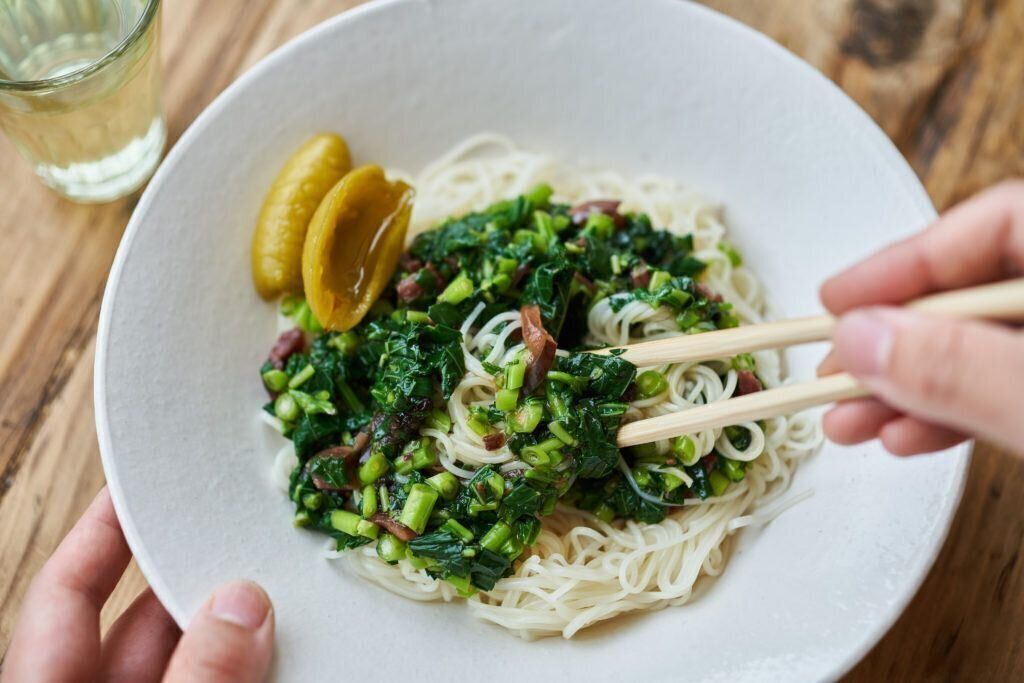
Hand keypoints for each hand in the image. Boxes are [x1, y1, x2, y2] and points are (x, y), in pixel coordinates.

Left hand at [2, 488, 274, 682]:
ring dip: (233, 633)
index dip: (102, 531)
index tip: (144, 482)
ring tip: (285, 603)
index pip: (64, 591)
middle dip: (196, 581)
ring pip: (186, 659)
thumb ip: (199, 673)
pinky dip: (245, 668)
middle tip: (250, 542)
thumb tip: (244, 603)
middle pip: (137, 622)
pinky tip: (292, 652)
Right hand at [819, 180, 1023, 455]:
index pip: (999, 221)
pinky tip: (905, 436)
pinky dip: (954, 413)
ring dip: (910, 387)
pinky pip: (1008, 389)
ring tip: (848, 423)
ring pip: (986, 349)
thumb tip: (859, 338)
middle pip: (978, 294)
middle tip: (831, 372)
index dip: (908, 262)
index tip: (837, 302)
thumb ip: (959, 366)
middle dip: (897, 340)